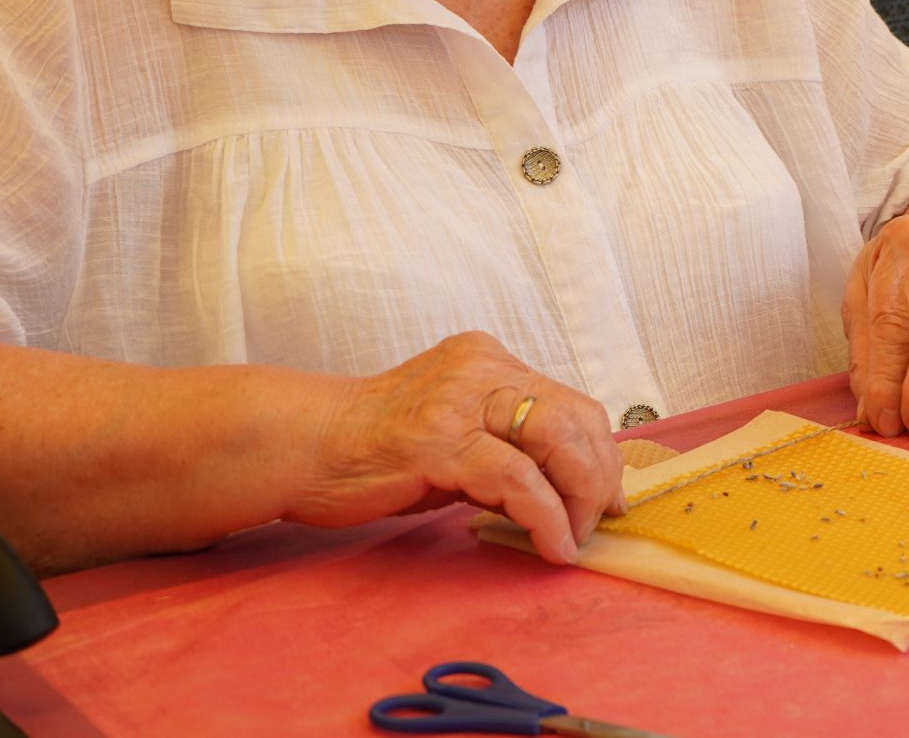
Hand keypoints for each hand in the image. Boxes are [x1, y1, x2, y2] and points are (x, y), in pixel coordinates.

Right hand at [284, 331, 622, 565]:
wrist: (301, 446)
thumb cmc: (372, 450)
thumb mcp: (451, 435)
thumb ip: (502, 448)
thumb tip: (560, 490)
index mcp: (488, 362)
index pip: (570, 401)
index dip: (601, 452)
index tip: (608, 496)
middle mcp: (481, 369)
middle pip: (576, 415)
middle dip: (600, 475)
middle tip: (600, 520)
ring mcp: (459, 402)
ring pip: (556, 439)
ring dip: (580, 498)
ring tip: (576, 537)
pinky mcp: (438, 442)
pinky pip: (515, 479)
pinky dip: (545, 516)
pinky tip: (551, 545)